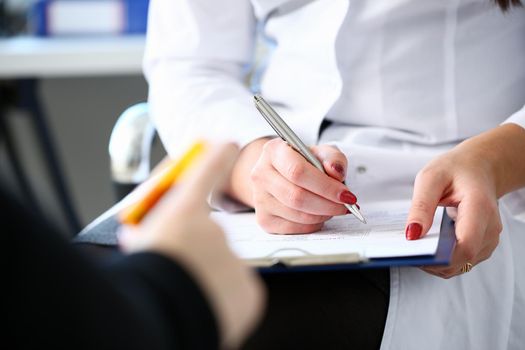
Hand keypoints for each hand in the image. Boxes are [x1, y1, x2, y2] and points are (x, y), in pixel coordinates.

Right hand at [119, 143, 264, 348]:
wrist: (164, 310)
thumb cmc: (148, 273)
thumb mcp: (139, 245)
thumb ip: (142, 235)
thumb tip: (134, 233)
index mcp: (183, 213)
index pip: (206, 172)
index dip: (217, 156)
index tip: (228, 143)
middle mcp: (213, 229)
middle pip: (207, 237)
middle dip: (194, 250)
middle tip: (178, 264)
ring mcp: (233, 257)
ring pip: (221, 265)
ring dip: (206, 275)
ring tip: (187, 289)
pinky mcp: (248, 287)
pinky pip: (235, 290)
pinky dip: (222, 297)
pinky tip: (204, 303)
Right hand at [228, 137, 356, 233]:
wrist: (280, 174)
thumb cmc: (302, 163)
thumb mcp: (321, 153)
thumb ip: (334, 158)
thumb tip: (336, 173)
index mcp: (273, 151)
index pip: (298, 172)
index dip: (325, 186)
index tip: (346, 194)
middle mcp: (261, 174)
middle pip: (297, 196)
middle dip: (328, 204)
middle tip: (345, 205)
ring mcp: (259, 199)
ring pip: (297, 215)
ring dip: (323, 214)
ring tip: (333, 207)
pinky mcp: (264, 219)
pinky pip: (294, 228)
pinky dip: (313, 224)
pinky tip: (319, 214)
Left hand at [406, 123, 524, 278]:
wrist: (479, 167)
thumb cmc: (456, 170)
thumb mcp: (430, 178)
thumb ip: (421, 206)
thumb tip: (412, 235)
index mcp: (479, 207)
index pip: (466, 245)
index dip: (441, 256)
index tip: (416, 254)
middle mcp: (490, 227)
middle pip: (463, 260)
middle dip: (434, 262)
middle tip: (409, 252)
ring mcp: (489, 238)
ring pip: (462, 265)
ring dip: (438, 263)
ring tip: (419, 247)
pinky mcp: (484, 244)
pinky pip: (462, 261)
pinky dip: (444, 259)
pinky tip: (430, 246)